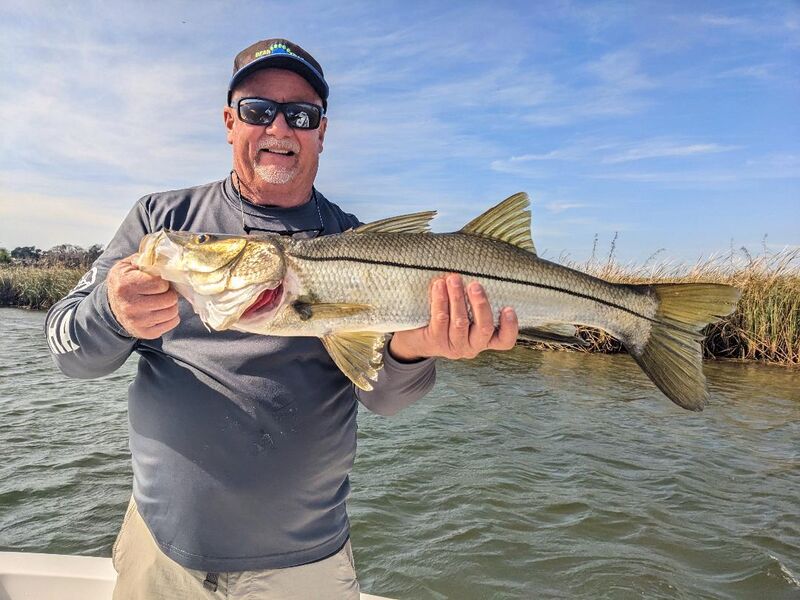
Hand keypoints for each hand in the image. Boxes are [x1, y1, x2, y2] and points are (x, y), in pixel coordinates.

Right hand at [107, 254, 179, 338]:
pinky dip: (171, 316)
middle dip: (169, 293)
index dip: (163, 281)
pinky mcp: (145, 333)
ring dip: (171, 305)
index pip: (160, 284)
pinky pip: (172, 323)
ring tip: (162, 301)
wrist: (111, 307)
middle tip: (163, 292)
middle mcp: (131, 305)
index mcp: (126, 285)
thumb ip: (145, 259)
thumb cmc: (124, 282)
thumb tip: (164, 258)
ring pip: (172, 311)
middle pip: (169, 299)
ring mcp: (138, 321)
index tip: (158, 281)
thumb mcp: (127, 266)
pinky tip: (161, 311)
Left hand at [388, 274, 517, 361]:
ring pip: (460, 322)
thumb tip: (478, 269)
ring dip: (457, 298)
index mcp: (485, 339)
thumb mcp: (466, 312)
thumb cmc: (447, 317)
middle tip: (475, 285)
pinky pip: (440, 319)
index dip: (510, 327)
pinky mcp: (436, 342)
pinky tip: (439, 286)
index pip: (505, 341)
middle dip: (480, 305)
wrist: (416, 336)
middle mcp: (472, 346)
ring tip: (454, 279)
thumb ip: (475, 300)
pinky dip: (440, 300)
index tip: (508, 308)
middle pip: (484, 328)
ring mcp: (454, 346)